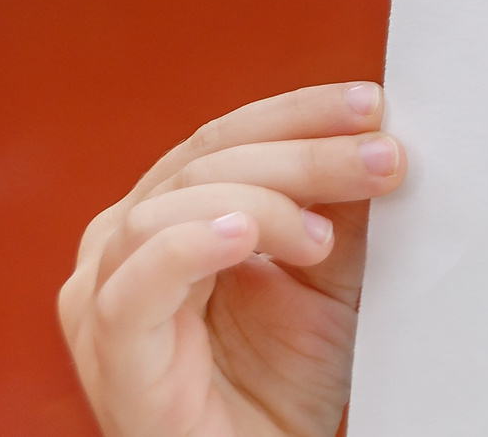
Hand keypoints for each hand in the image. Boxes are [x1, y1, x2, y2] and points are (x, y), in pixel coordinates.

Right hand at [59, 83, 406, 436]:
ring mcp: (105, 299)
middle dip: (303, 152)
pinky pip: (134, 286)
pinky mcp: (113, 353)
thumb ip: (337, 208)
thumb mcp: (328, 278)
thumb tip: (377, 135)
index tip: (374, 105)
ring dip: (261, 200)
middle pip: (206, 163)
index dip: (300, 113)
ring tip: (321, 236)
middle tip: (382, 160)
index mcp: (166, 215)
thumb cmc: (284, 382)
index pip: (225, 137)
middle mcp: (123, 247)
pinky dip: (189, 246)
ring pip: (170, 206)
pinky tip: (242, 236)